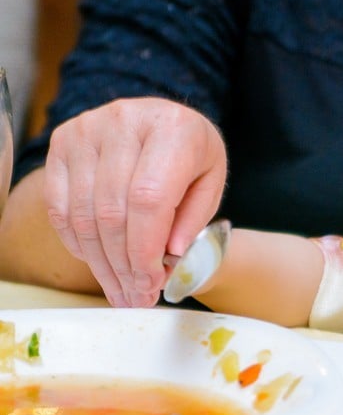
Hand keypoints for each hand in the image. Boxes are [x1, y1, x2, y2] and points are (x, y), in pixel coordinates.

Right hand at [44, 97, 226, 306]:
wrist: (163, 117)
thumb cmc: (191, 152)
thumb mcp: (211, 180)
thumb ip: (193, 218)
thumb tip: (168, 257)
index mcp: (173, 129)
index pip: (148, 199)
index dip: (145, 250)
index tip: (150, 284)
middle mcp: (125, 121)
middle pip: (113, 212)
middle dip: (123, 265)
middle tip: (135, 297)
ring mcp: (87, 130)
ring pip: (84, 214)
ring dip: (100, 262)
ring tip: (119, 288)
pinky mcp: (62, 142)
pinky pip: (60, 206)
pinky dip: (78, 242)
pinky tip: (97, 261)